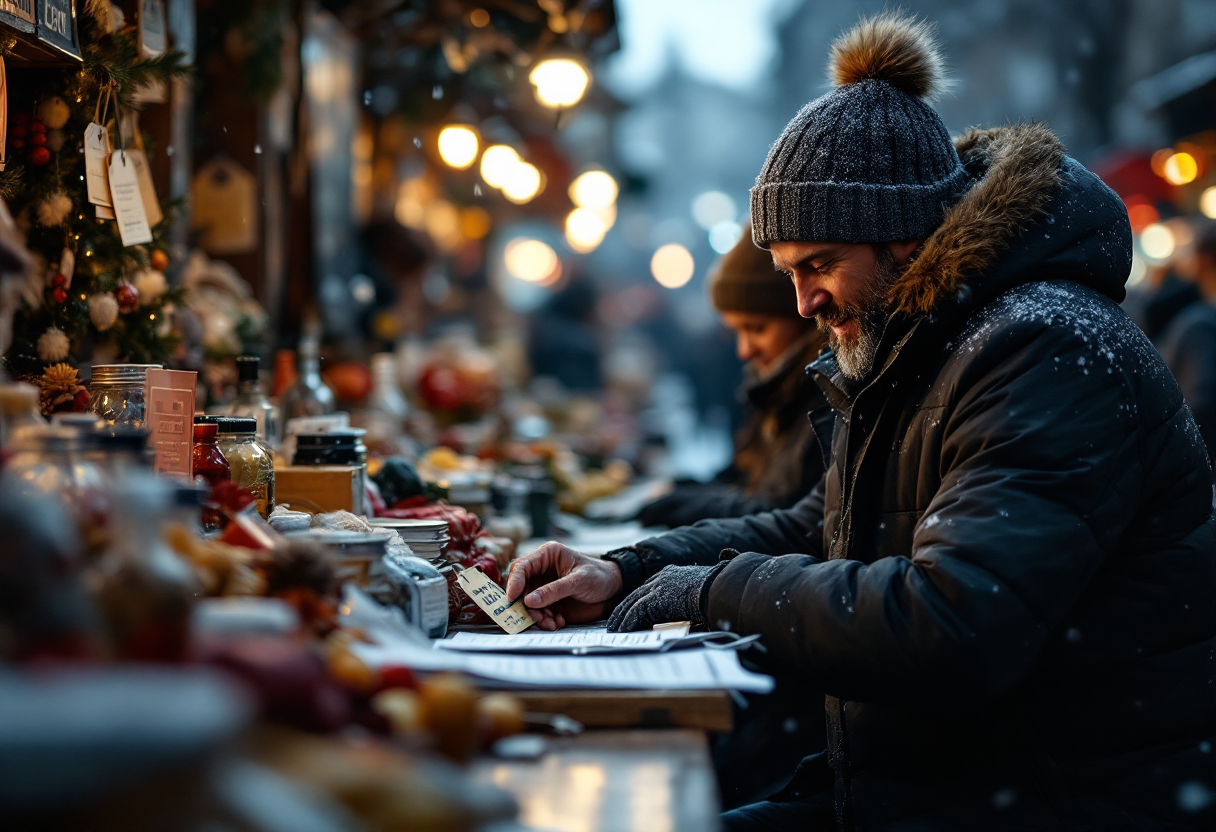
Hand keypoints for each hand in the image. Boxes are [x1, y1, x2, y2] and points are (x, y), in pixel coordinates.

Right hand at [505, 542, 622, 630]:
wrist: (614, 590)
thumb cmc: (599, 576)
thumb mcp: (578, 581)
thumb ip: (554, 590)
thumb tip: (529, 601)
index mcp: (547, 556)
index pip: (521, 566)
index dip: (514, 582)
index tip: (512, 598)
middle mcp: (542, 571)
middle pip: (520, 588)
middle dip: (524, 605)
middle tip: (534, 618)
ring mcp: (545, 588)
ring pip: (528, 604)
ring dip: (536, 617)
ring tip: (551, 623)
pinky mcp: (550, 603)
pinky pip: (538, 614)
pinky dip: (545, 621)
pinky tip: (558, 622)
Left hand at [606, 564, 716, 632]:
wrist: (718, 591)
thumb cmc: (715, 595)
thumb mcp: (698, 595)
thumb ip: (688, 601)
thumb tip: (691, 616)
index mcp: (672, 574)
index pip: (648, 588)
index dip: (638, 600)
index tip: (631, 610)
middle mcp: (662, 578)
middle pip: (636, 594)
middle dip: (624, 608)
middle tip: (615, 620)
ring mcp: (657, 587)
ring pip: (632, 603)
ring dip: (622, 618)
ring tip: (614, 629)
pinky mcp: (655, 598)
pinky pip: (636, 612)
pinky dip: (627, 622)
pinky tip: (622, 632)